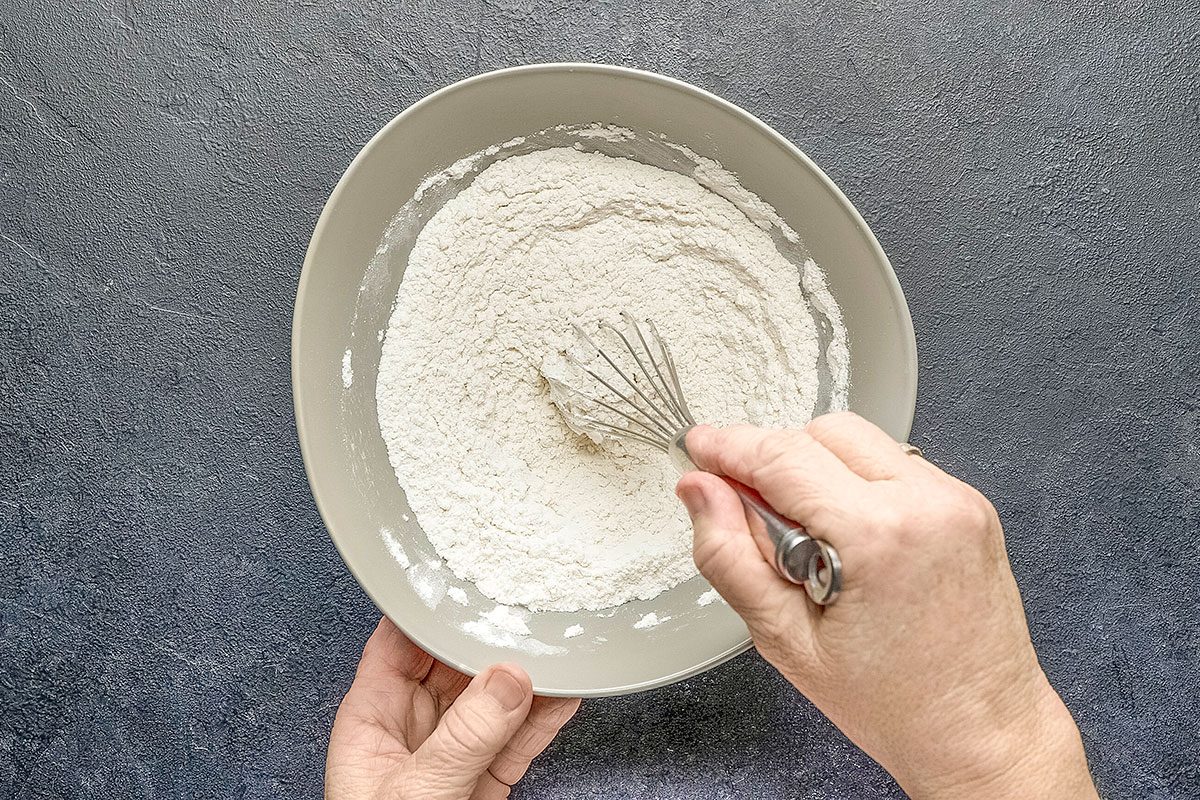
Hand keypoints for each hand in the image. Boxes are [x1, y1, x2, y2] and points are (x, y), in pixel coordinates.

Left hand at [326, 617, 579, 799]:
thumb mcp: (419, 792)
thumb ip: (463, 738)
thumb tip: (509, 679)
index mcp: (371, 718)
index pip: (397, 643)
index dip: (428, 607)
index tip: (466, 575)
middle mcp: (411, 728)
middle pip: (453, 664)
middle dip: (490, 636)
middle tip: (528, 607)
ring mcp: (451, 753)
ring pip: (494, 698)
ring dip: (528, 675)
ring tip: (561, 643)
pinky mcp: (484, 782)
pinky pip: (519, 738)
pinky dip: (546, 717)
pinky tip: (568, 692)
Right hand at [677, 413, 1096, 799]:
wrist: (984, 734)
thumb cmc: (895, 706)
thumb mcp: (786, 641)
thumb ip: (730, 556)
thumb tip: (700, 492)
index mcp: (879, 534)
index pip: (783, 456)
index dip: (729, 446)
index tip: (699, 448)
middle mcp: (926, 501)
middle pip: (821, 432)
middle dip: (774, 459)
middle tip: (748, 511)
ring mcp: (956, 499)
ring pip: (860, 441)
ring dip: (816, 468)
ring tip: (807, 538)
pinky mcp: (970, 506)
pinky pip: (894, 465)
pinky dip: (857, 484)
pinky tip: (848, 540)